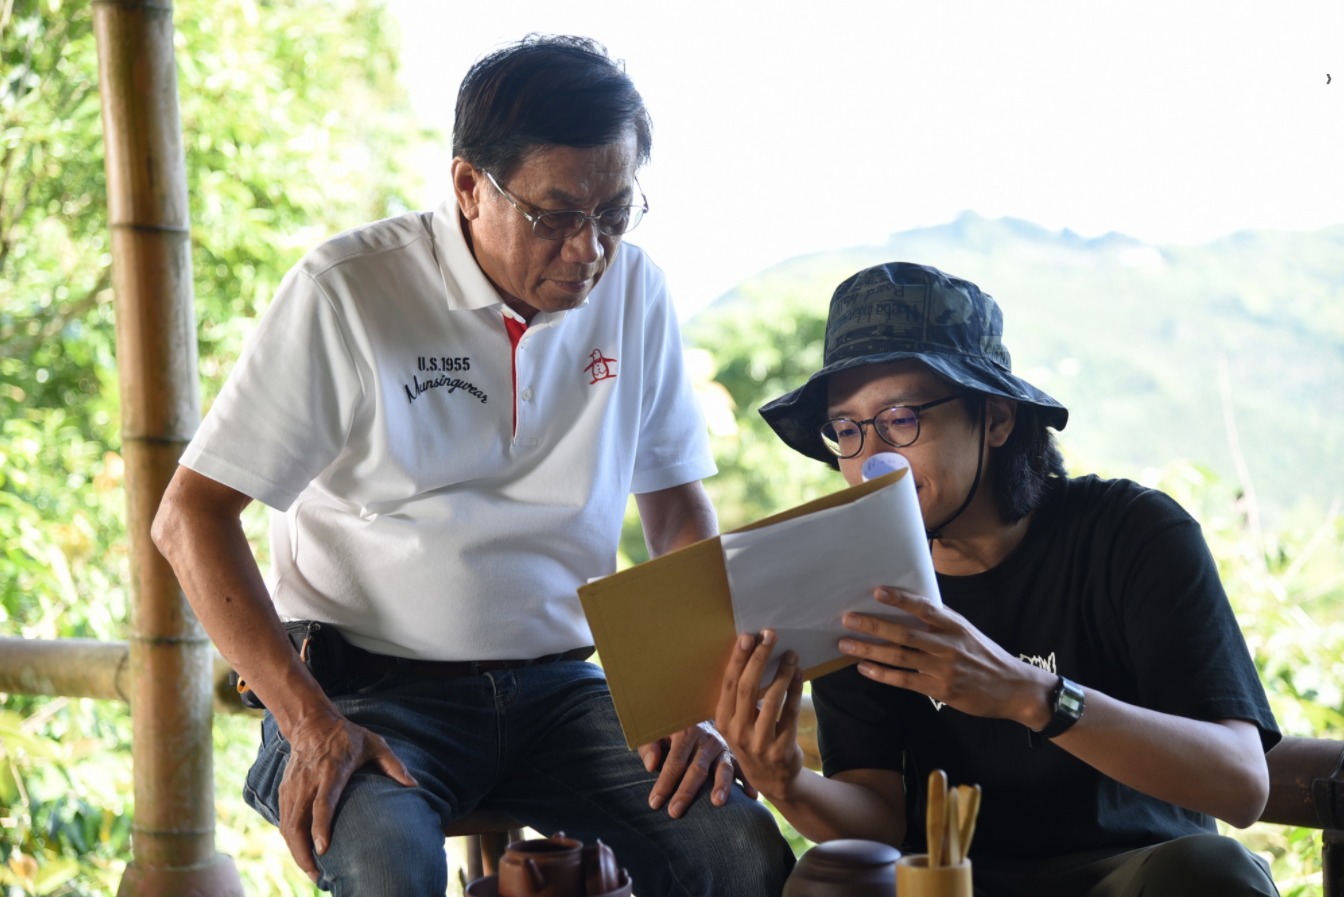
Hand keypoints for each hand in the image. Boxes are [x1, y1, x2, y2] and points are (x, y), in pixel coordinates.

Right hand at [277, 709, 417, 882]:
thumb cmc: (347, 736)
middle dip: (303, 852)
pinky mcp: (284, 790)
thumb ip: (394, 764)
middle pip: (298, 822)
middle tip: (317, 875)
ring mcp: (293, 787)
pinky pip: (283, 820)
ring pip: (287, 825)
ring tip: (312, 871)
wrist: (311, 723)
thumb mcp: (374, 744)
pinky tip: (301, 853)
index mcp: (331, 771)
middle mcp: (308, 781)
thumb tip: (414, 785)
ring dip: (296, 851)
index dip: (321, 827)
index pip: (323, 803)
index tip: (323, 849)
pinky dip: (290, 840)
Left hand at [638, 721, 748, 817]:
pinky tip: (751, 797)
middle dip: (686, 792)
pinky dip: (748, 782)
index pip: (674, 761)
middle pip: (696, 769)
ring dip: (721, 785)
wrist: (698, 708)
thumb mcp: (657, 729)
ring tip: (717, 802)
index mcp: (686, 732)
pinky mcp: (734, 755)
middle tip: (674, 812)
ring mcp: (723, 747)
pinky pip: (743, 769)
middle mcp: (706, 740)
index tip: (654, 802)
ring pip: (723, 768)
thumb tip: (650, 766)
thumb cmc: (673, 727)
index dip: (664, 782)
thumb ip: (649, 745)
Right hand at [714, 629, 805, 801]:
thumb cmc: (753, 739)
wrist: (773, 780)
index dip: (738, 658)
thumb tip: (750, 652)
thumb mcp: (737, 723)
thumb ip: (738, 697)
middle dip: (759, 657)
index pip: (728, 683)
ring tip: (791, 654)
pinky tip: (799, 674)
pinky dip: (795, 689)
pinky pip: (790, 713)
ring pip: (771, 698)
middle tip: (770, 635)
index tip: (748, 636)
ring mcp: (759, 743)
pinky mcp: (781, 749)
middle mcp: (737, 732)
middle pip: (747, 687)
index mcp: (723, 721)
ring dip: (782, 672)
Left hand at [838, 587, 1050, 722]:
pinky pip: (905, 681)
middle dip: (873, 625)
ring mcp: (943, 668)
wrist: (1014, 688)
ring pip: (899, 656)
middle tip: (847, 618)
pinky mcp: (940, 689)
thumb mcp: (967, 632)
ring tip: (845, 643)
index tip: (877, 592)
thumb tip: (909, 607)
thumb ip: (941, 621)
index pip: (924, 608)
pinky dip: (883, 674)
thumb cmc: (985, 656)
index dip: (900, 599)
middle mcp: (947, 644)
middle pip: (904, 632)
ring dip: (870, 649)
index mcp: (955, 625)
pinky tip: (865, 668)